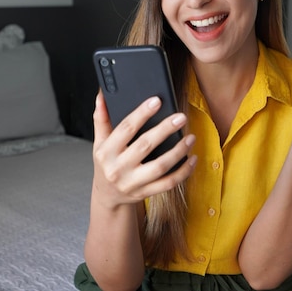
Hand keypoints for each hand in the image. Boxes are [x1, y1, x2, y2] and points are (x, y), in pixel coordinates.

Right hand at [91, 91, 196, 209]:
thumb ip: (101, 119)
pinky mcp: (145, 193)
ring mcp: (133, 183)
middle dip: (165, 129)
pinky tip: (192, 159)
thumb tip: (102, 95)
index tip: (156, 101)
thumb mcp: (99, 142)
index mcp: (106, 152)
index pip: (125, 129)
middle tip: (180, 117)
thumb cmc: (106, 164)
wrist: (107, 196)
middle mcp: (118, 168)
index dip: (141, 113)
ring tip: (190, 137)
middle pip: (145, 145)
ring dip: (178, 151)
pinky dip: (183, 171)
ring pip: (160, 166)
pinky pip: (168, 183)